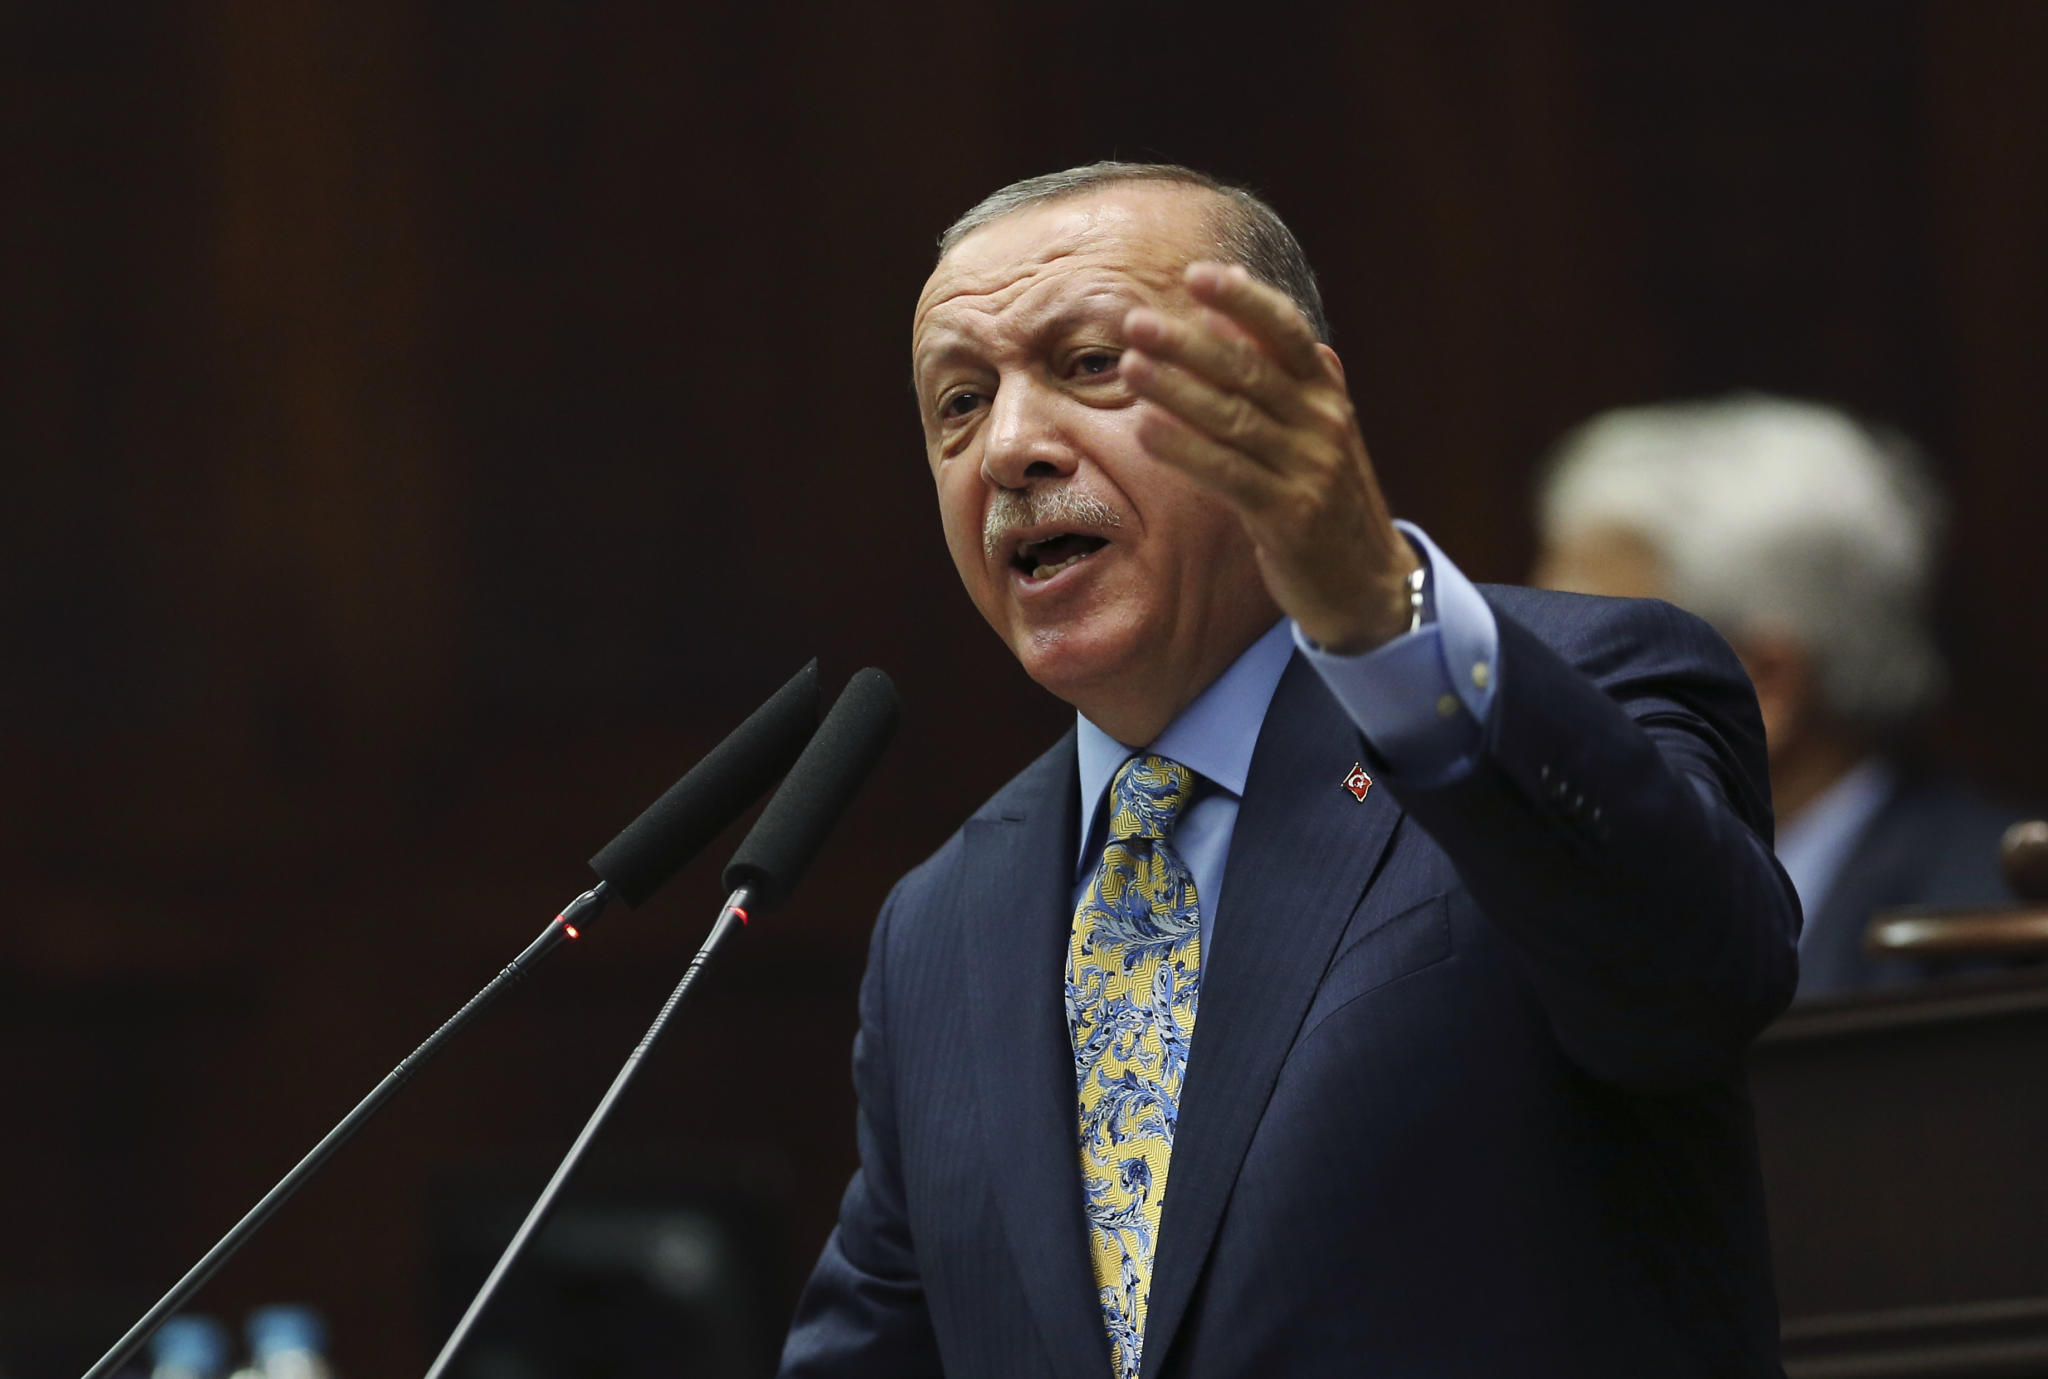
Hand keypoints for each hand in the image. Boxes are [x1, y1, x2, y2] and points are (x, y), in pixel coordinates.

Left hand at [1121, 263, 1419, 653]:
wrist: (1368, 583)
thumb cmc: (1324, 497)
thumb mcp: (1311, 428)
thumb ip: (1273, 373)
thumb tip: (1220, 313)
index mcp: (1327, 394)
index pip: (1287, 331)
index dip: (1243, 299)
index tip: (1196, 274)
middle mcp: (1323, 424)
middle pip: (1251, 371)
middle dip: (1190, 343)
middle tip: (1137, 322)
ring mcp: (1308, 470)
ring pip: (1235, 419)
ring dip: (1177, 390)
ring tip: (1129, 367)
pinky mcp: (1289, 517)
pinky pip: (1229, 474)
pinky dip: (1186, 449)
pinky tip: (1147, 429)